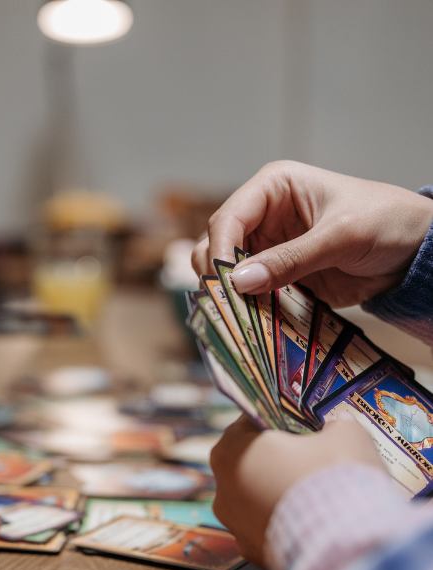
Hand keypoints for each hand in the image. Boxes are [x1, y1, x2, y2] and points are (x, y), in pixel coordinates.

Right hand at [191, 161, 432, 306]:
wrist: (419, 250)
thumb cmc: (387, 222)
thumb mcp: (341, 236)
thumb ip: (291, 259)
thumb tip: (240, 283)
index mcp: (272, 188)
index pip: (228, 217)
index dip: (221, 249)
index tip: (225, 282)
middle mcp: (262, 216)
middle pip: (217, 245)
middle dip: (219, 274)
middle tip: (228, 303)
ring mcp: (268, 247)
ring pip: (228, 272)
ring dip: (230, 293)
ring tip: (241, 314)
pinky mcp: (278, 275)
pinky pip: (251, 293)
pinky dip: (248, 307)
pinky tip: (254, 320)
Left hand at [209, 414, 384, 567]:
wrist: (347, 543)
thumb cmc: (336, 479)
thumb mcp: (346, 436)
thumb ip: (336, 425)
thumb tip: (339, 425)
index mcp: (231, 449)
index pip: (251, 422)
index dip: (281, 420)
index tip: (304, 424)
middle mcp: (222, 487)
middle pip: (252, 462)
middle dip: (281, 459)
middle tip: (314, 458)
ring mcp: (234, 523)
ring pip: (257, 498)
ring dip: (282, 493)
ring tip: (317, 493)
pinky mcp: (252, 551)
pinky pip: (269, 528)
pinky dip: (287, 523)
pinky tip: (312, 521)